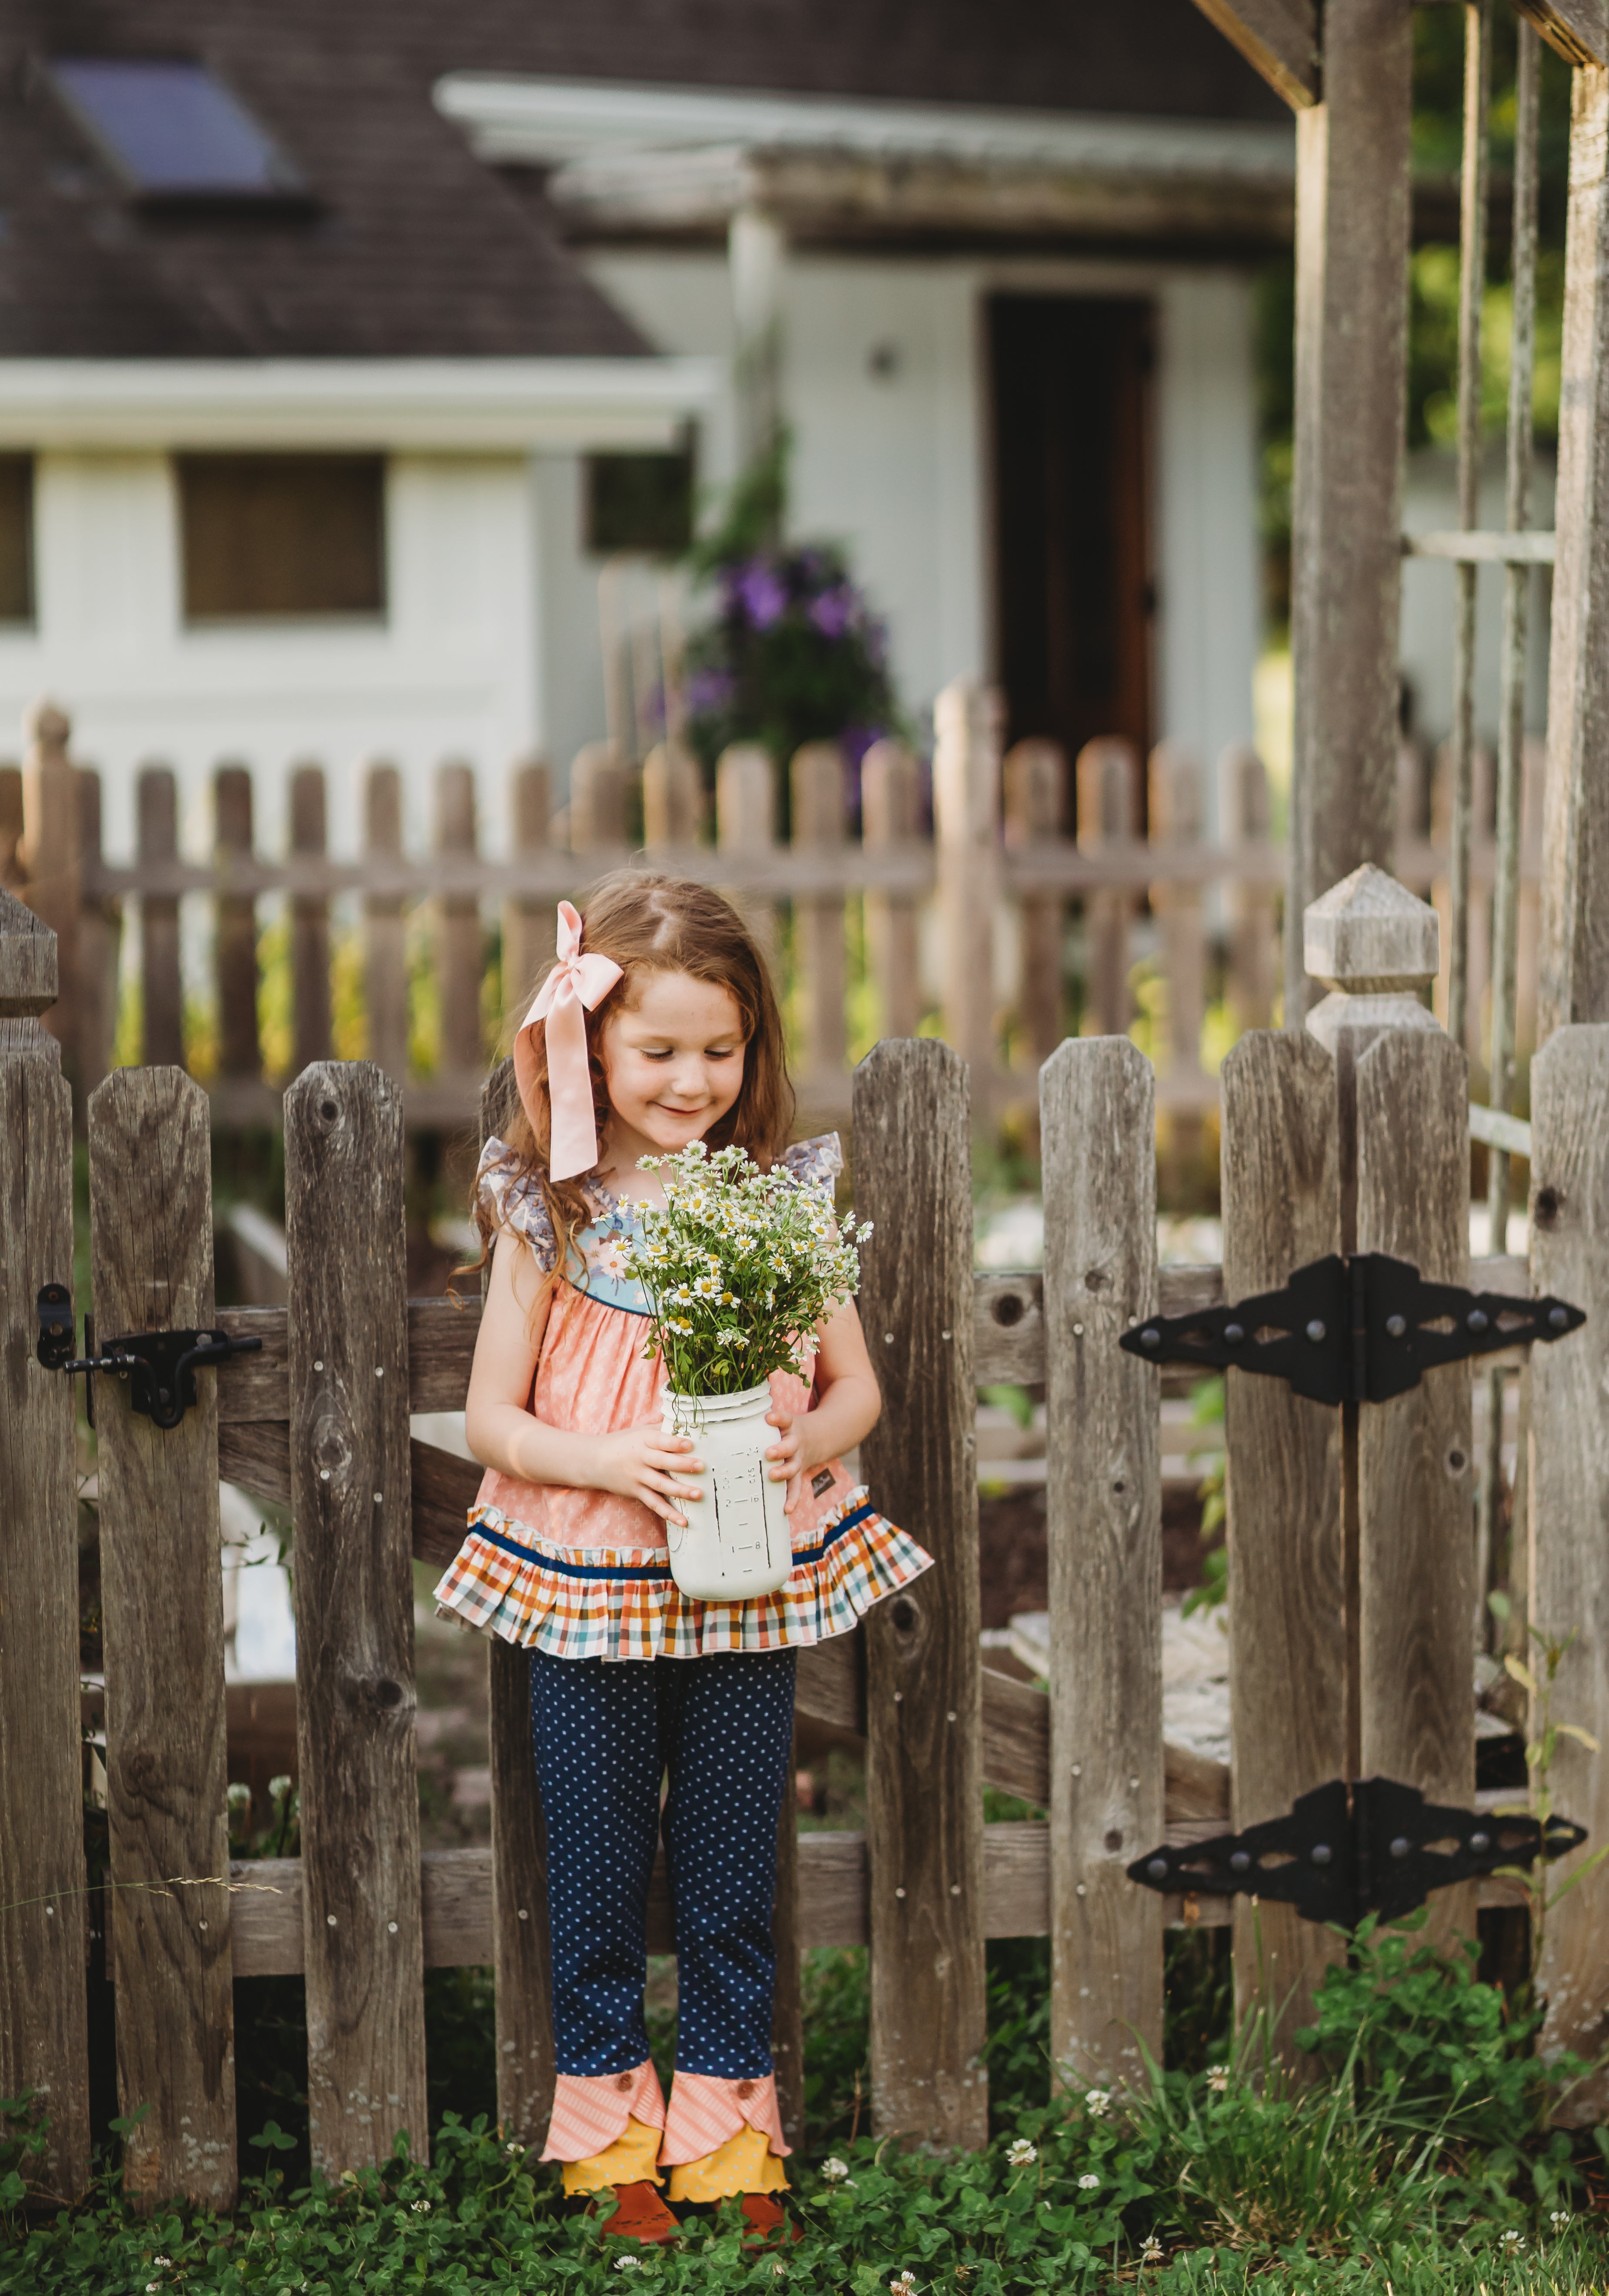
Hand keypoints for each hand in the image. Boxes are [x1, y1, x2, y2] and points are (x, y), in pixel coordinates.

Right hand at [589, 1424, 704, 1526]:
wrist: (595, 1461)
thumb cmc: (623, 1443)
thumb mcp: (640, 1431)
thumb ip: (661, 1429)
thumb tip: (687, 1424)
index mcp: (643, 1440)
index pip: (660, 1441)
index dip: (675, 1443)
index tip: (690, 1445)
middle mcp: (640, 1459)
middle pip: (663, 1462)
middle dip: (682, 1465)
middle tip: (701, 1466)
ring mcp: (638, 1477)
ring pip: (661, 1485)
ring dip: (680, 1491)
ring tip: (698, 1494)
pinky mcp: (637, 1492)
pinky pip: (654, 1503)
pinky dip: (668, 1513)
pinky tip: (683, 1521)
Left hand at [764, 1408, 814, 1516]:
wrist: (814, 1439)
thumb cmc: (784, 1431)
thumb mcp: (779, 1421)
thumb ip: (759, 1420)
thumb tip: (726, 1416)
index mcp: (789, 1427)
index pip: (785, 1419)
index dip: (778, 1418)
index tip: (769, 1417)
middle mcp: (795, 1444)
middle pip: (790, 1446)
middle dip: (780, 1450)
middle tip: (768, 1453)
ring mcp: (797, 1460)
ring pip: (793, 1467)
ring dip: (783, 1472)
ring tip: (773, 1476)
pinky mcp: (797, 1475)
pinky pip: (796, 1488)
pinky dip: (792, 1499)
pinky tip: (786, 1509)